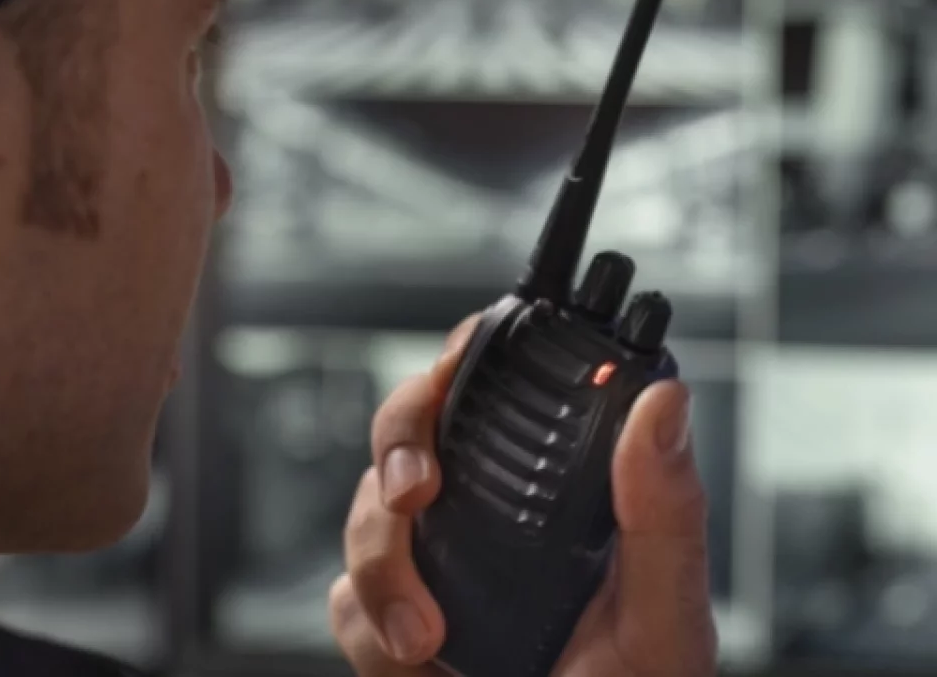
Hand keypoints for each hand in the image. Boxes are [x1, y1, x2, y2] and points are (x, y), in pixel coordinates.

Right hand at [331, 314, 717, 676]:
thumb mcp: (662, 615)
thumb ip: (664, 512)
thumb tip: (664, 402)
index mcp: (556, 494)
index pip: (499, 391)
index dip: (462, 361)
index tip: (451, 370)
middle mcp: (488, 515)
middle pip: (411, 429)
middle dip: (398, 450)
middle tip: (415, 495)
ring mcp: (436, 566)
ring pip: (366, 512)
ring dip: (381, 568)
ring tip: (424, 637)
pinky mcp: (392, 620)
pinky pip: (343, 596)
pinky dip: (365, 626)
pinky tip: (411, 662)